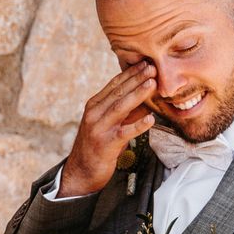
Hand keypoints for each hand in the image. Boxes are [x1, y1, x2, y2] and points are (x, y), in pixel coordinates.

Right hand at [58, 61, 157, 197]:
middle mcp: (94, 114)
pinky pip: (125, 133)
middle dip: (136, 78)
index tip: (145, 63)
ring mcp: (99, 128)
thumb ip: (125, 111)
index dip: (130, 73)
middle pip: (118, 92)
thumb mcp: (109, 123)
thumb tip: (148, 98)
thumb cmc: (98, 145)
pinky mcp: (106, 144)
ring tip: (152, 84)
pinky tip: (151, 119)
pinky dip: (138, 125)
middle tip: (152, 67)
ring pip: (121, 107)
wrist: (81, 170)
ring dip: (138, 94)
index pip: (114, 85)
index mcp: (94, 105)